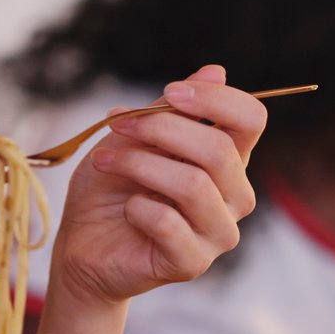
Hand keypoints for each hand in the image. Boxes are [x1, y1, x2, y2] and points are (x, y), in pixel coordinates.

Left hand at [48, 65, 265, 308]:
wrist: (83, 244)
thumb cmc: (111, 187)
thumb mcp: (134, 137)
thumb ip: (172, 109)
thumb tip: (216, 70)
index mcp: (228, 159)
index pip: (251, 120)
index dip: (216, 99)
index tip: (171, 91)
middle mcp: (234, 196)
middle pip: (219, 150)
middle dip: (161, 129)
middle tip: (117, 124)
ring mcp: (218, 232)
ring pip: (194, 185)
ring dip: (140, 164)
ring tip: (105, 161)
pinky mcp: (192, 263)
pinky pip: (169, 224)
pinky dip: (137, 207)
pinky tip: (125, 207)